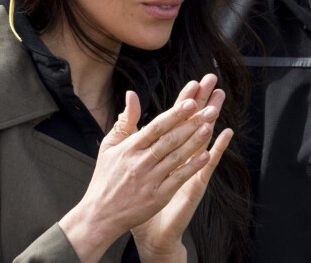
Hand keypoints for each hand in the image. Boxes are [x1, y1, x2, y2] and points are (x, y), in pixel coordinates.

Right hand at [58, 84, 218, 262]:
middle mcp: (140, 162)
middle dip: (192, 123)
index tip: (191, 101)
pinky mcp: (157, 197)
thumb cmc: (106, 177)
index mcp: (130, 147)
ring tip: (210, 126)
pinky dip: (192, 167)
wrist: (99, 216)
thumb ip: (125, 120)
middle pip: (170, 139)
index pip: (156, 127)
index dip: (174, 114)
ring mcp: (150, 180)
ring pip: (176, 157)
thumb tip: (131, 93)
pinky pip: (178, 179)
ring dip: (195, 142)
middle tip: (211, 110)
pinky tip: (205, 156)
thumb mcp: (110, 146)